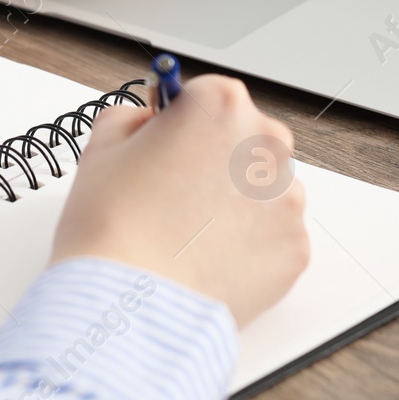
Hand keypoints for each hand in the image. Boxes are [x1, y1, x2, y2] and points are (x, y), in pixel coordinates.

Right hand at [51, 76, 309, 328]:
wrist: (128, 304)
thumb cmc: (112, 227)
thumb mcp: (102, 145)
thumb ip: (134, 117)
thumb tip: (152, 122)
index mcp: (220, 105)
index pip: (209, 95)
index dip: (183, 121)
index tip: (170, 142)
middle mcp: (265, 144)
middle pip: (245, 139)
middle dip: (216, 160)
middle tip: (174, 194)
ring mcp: (287, 199)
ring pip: (263, 189)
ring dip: (236, 202)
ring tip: (189, 233)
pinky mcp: (295, 248)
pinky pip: (274, 236)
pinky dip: (249, 245)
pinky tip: (209, 258)